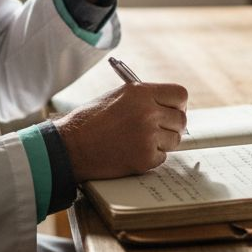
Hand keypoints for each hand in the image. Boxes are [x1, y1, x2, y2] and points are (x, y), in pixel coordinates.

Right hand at [54, 82, 187, 180]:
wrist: (70, 147)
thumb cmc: (89, 121)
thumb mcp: (117, 97)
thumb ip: (144, 99)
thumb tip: (167, 107)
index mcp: (141, 92)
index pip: (180, 94)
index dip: (178, 104)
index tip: (173, 110)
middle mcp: (148, 112)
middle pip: (181, 119)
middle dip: (172, 126)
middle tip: (159, 130)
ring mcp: (148, 136)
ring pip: (174, 140)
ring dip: (162, 143)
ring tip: (138, 142)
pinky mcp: (145, 158)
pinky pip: (162, 158)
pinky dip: (150, 158)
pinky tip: (130, 153)